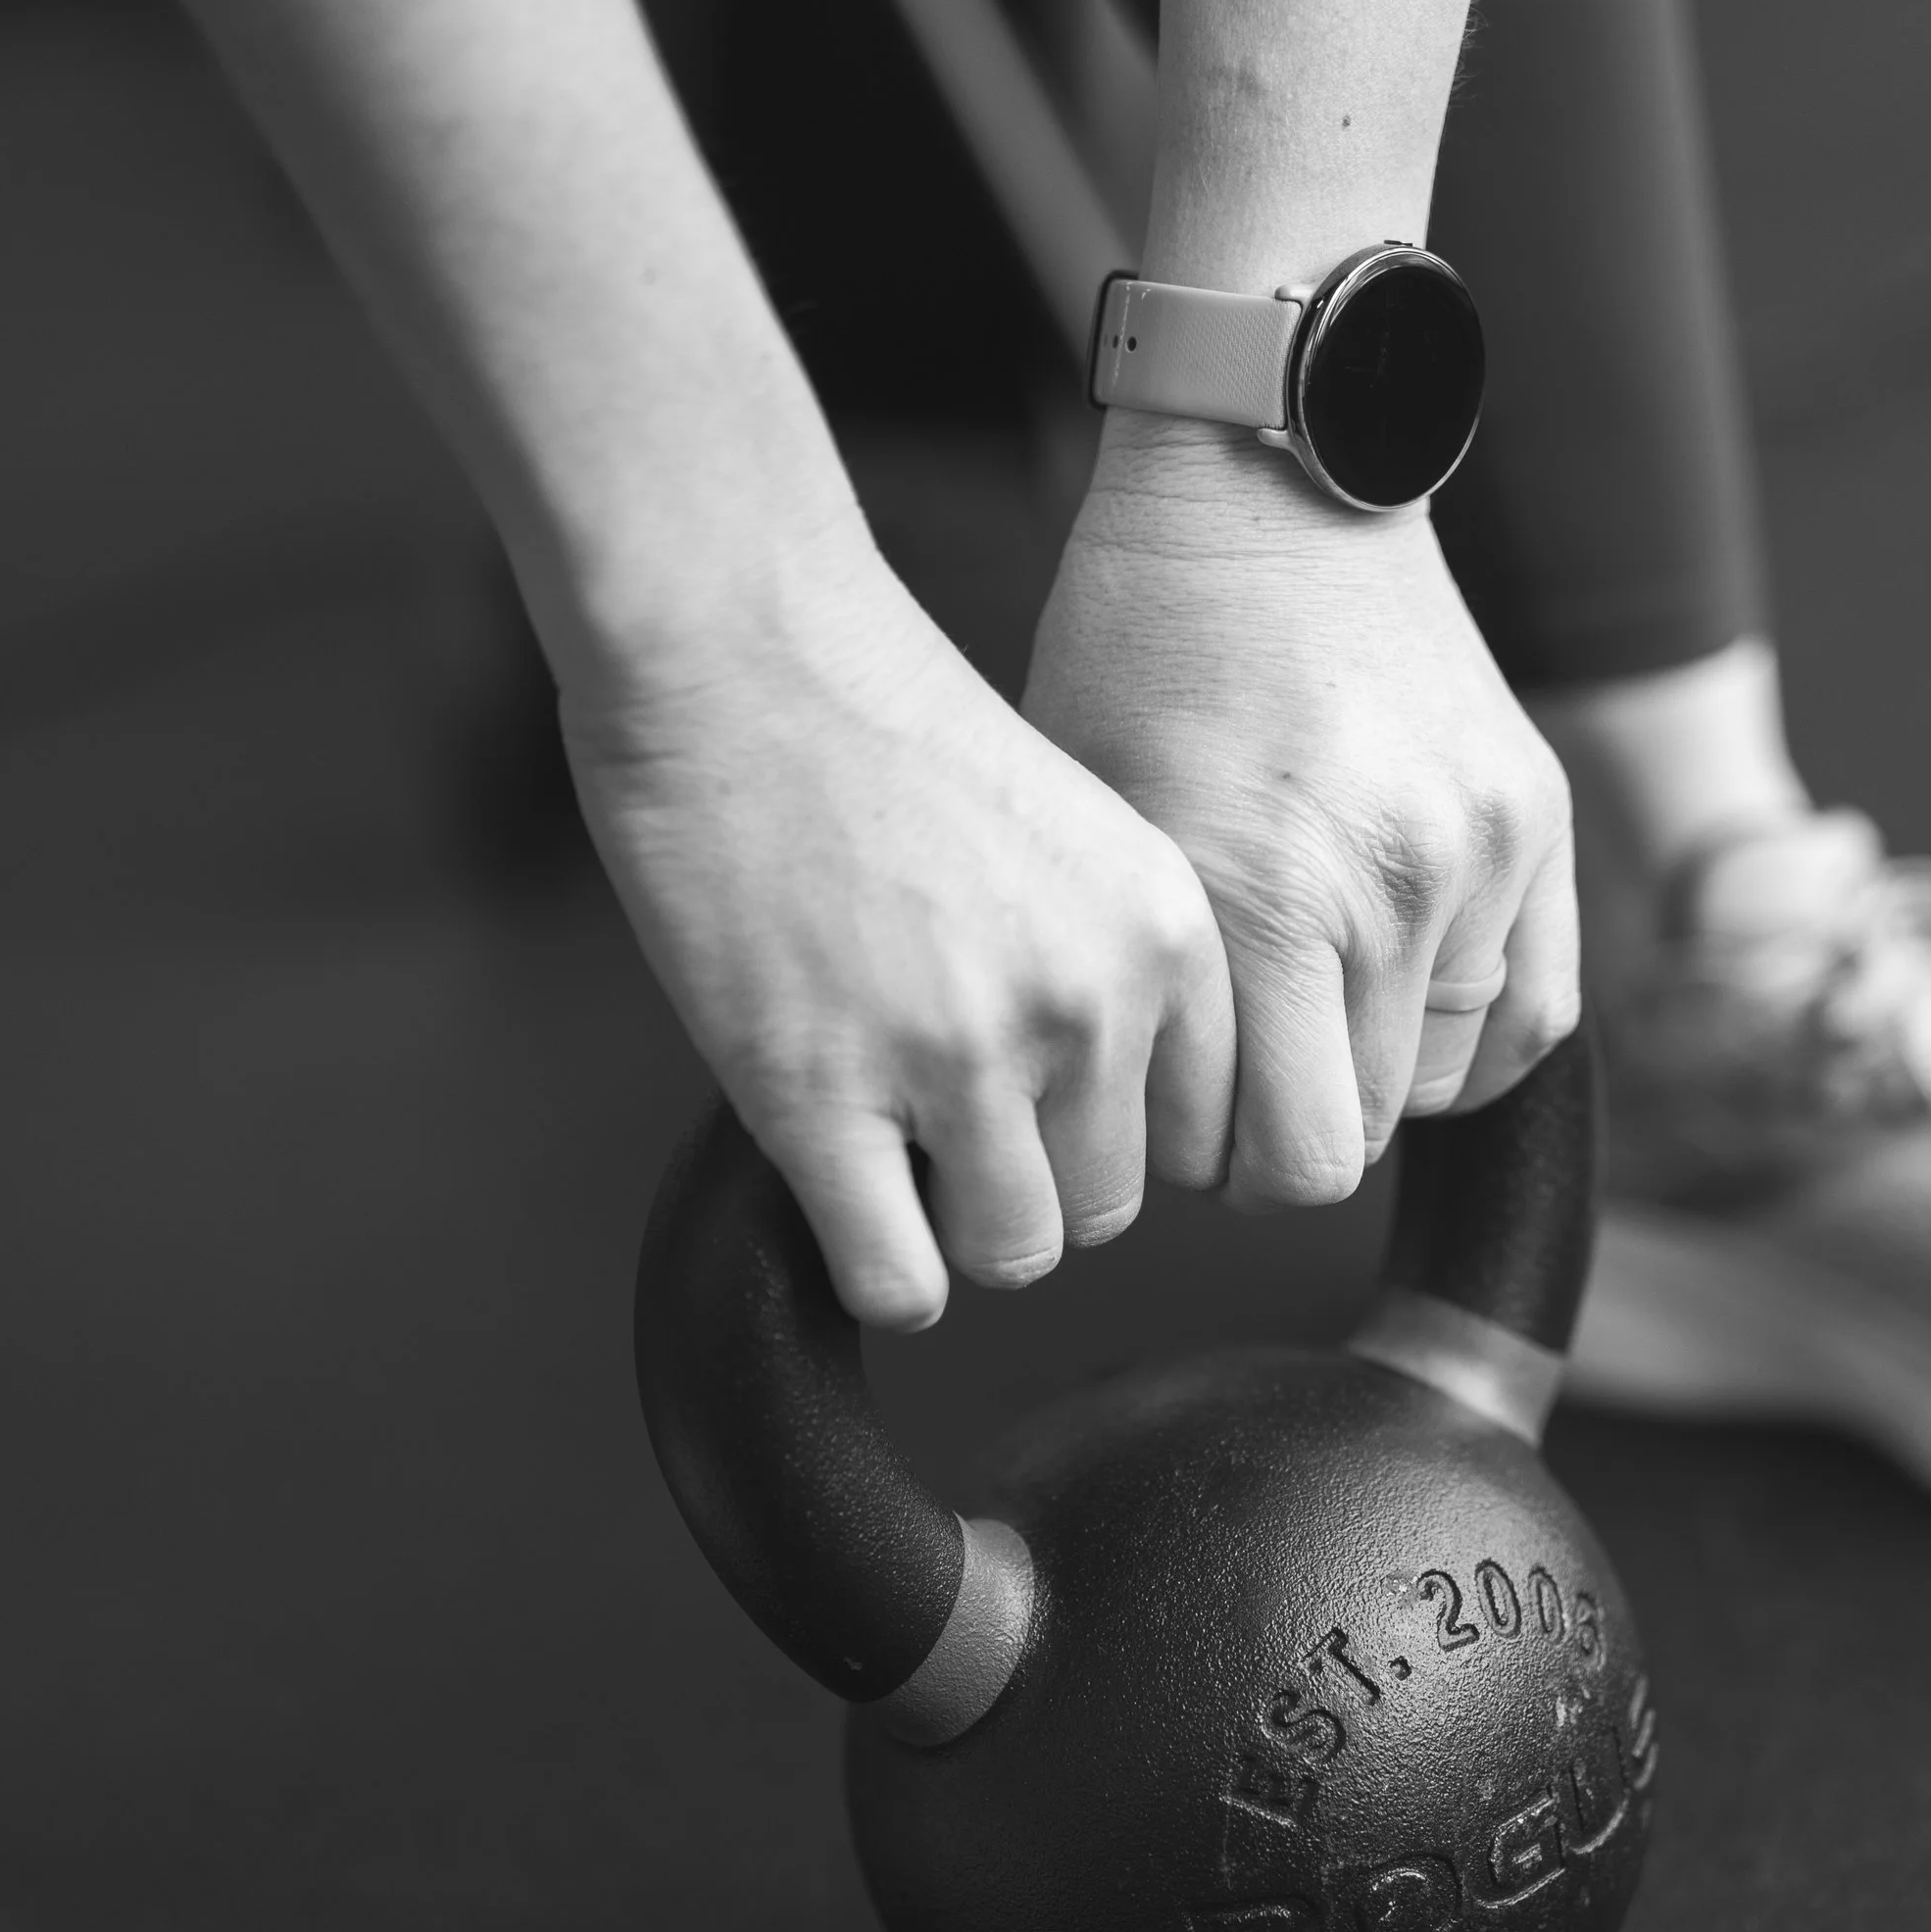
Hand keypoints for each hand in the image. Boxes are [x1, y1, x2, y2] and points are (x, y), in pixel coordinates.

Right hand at [554, 520, 1235, 1328]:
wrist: (738, 648)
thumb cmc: (884, 727)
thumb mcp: (1075, 833)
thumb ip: (1113, 968)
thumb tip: (1103, 1123)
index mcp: (1165, 937)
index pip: (1192, 1138)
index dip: (1102, 1130)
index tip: (1033, 1092)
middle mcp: (1088, 1004)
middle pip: (1104, 1208)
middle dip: (1024, 1174)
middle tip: (936, 1094)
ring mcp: (957, 1056)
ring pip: (1012, 1255)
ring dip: (948, 1221)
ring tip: (886, 1127)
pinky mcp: (823, 1096)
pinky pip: (900, 1283)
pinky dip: (874, 1266)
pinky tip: (838, 1189)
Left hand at [1023, 417, 1579, 1210]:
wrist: (1267, 475)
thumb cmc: (1141, 643)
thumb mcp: (1093, 821)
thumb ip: (1142, 985)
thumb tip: (1147, 1127)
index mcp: (1260, 896)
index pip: (1279, 1157)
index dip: (1210, 1163)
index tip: (1171, 1115)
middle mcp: (1386, 886)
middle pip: (1356, 1137)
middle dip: (1279, 1133)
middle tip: (1228, 1080)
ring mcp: (1479, 854)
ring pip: (1437, 1081)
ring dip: (1367, 1079)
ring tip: (1301, 1019)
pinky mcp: (1534, 818)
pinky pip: (1532, 1014)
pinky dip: (1466, 1046)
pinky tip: (1399, 1023)